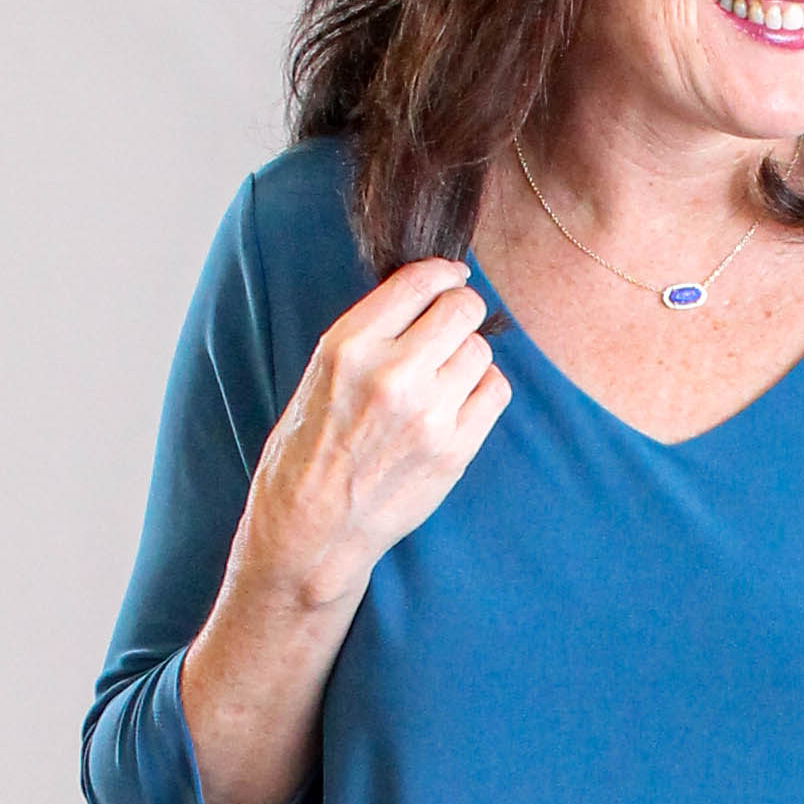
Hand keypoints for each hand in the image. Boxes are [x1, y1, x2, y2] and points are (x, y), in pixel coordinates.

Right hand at [232, 255, 508, 615]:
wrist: (313, 530)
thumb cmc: (309, 451)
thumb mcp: (320, 374)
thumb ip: (371, 334)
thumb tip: (427, 296)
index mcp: (348, 345)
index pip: (419, 281)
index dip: (444, 273)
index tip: (452, 278)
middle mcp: (391, 374)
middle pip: (462, 310)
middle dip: (461, 311)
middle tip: (452, 327)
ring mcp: (428, 414)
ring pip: (481, 350)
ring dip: (469, 356)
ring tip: (444, 377)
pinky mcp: (454, 450)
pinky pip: (494, 392)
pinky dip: (483, 389)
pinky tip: (459, 403)